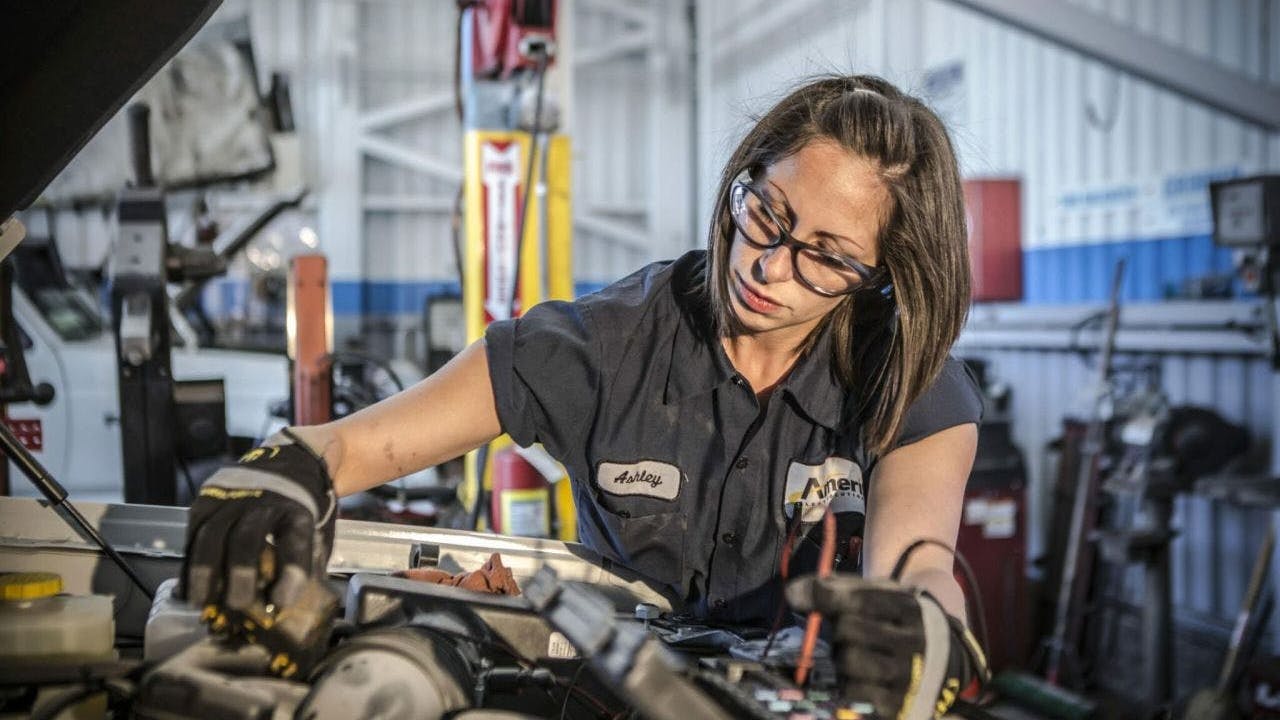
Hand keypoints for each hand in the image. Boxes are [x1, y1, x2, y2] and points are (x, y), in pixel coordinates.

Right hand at [181, 428, 337, 675]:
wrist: (293, 460)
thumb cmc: (306, 505)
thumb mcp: (318, 527)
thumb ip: (307, 560)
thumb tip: (287, 606)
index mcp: (299, 508)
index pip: (295, 542)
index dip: (288, 574)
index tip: (280, 603)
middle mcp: (264, 499)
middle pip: (246, 539)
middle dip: (239, 576)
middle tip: (237, 606)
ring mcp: (234, 496)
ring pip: (212, 535)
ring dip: (204, 573)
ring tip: (202, 602)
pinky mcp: (209, 497)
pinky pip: (194, 531)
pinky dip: (189, 561)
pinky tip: (189, 585)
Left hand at [786, 574, 988, 719]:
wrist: (946, 659)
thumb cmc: (897, 622)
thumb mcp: (878, 595)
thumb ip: (835, 589)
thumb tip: (792, 592)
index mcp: (908, 608)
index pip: (859, 599)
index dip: (824, 595)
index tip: (797, 594)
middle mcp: (913, 641)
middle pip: (848, 629)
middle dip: (839, 630)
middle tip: (850, 634)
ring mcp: (908, 676)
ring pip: (848, 661)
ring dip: (841, 658)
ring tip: (856, 656)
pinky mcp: (899, 705)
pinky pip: (853, 693)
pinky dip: (847, 684)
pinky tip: (860, 677)